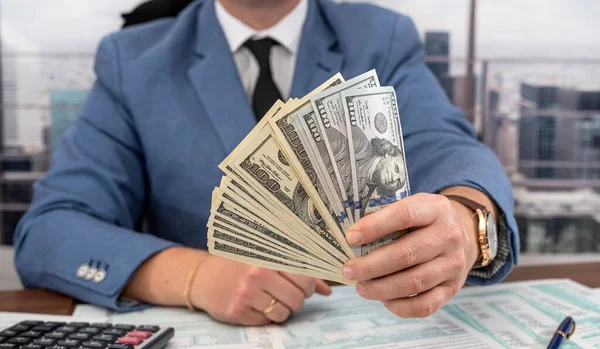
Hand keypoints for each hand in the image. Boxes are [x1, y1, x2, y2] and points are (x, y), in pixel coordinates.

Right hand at [192, 256, 331, 324]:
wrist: (204, 277)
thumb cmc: (240, 265)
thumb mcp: (267, 260)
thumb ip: (298, 272)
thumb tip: (327, 290)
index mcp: (268, 256)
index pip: (304, 277)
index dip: (308, 286)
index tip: (302, 286)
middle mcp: (257, 273)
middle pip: (297, 298)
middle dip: (297, 301)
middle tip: (287, 295)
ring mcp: (246, 293)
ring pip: (283, 314)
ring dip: (282, 310)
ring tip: (270, 300)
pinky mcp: (237, 311)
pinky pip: (266, 322)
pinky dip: (265, 316)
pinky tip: (255, 305)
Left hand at [341, 193, 479, 317]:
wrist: (464, 235)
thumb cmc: (426, 221)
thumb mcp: (414, 205)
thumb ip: (388, 215)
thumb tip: (352, 237)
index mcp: (435, 209)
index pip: (404, 215)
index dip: (375, 226)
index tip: (351, 237)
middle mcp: (448, 236)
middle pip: (406, 254)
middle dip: (371, 265)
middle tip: (349, 270)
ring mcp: (453, 264)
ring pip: (413, 282)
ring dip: (381, 288)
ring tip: (361, 287)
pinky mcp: (453, 288)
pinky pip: (425, 305)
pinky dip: (400, 306)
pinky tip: (383, 300)